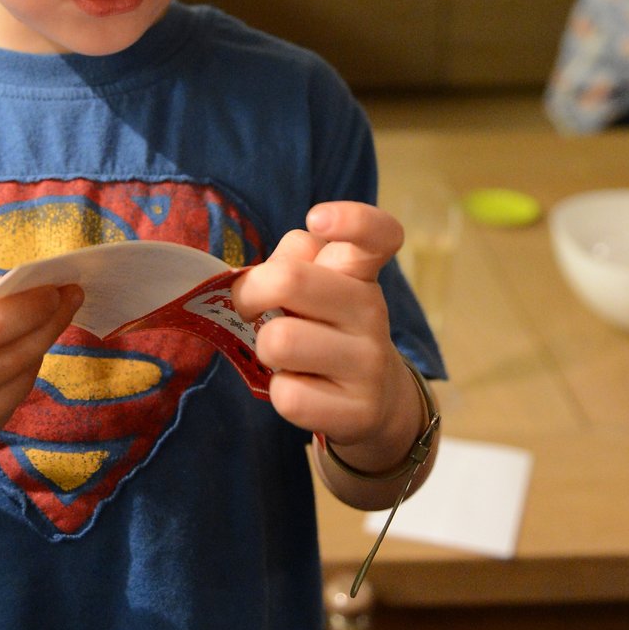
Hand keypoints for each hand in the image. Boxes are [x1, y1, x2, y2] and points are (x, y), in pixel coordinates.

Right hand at [0, 278, 84, 462]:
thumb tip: (28, 288)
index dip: (31, 307)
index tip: (59, 286)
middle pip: (10, 359)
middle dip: (48, 324)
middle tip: (69, 298)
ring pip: (17, 387)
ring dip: (38, 351)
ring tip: (44, 324)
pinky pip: (7, 410)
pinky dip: (19, 380)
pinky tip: (16, 358)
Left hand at [232, 202, 416, 463]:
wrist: (373, 398)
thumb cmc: (326, 325)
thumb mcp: (316, 284)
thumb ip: (292, 261)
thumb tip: (257, 278)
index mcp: (360, 271)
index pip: (378, 234)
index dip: (352, 218)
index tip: (317, 218)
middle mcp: (372, 311)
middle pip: (290, 280)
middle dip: (250, 292)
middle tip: (250, 306)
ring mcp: (369, 364)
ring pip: (280, 341)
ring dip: (265, 347)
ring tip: (284, 351)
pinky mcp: (359, 411)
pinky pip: (287, 395)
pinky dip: (279, 391)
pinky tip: (300, 386)